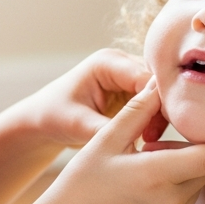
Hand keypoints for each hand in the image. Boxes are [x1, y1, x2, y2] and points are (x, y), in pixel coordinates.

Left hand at [15, 49, 150, 148]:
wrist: (44, 119)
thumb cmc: (54, 117)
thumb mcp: (78, 124)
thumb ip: (107, 129)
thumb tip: (135, 141)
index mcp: (107, 62)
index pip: (146, 77)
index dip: (157, 103)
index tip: (154, 132)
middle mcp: (122, 62)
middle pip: (157, 83)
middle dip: (160, 111)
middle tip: (151, 140)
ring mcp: (129, 74)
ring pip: (160, 93)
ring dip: (159, 117)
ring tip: (147, 141)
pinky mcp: (133, 89)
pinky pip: (154, 102)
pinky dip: (154, 119)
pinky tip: (146, 139)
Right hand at [22, 77, 204, 203]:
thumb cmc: (79, 185)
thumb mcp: (103, 142)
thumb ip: (137, 113)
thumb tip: (159, 84)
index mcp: (156, 174)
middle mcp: (170, 202)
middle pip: (203, 169)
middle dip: (194, 152)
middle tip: (156, 146)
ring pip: (193, 187)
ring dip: (179, 172)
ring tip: (138, 170)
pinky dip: (169, 192)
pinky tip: (136, 192)